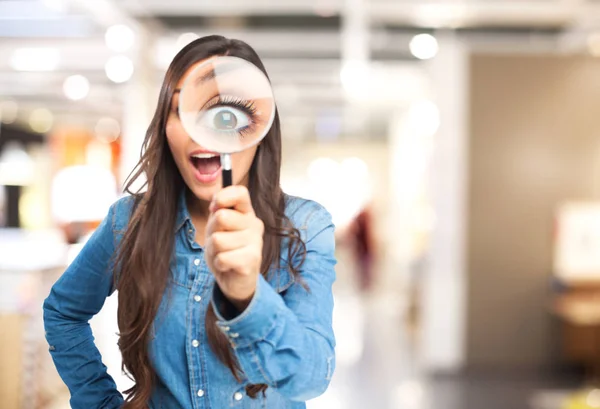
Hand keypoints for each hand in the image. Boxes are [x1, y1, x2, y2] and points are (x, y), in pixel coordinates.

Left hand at [205, 185, 263, 310]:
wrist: (235, 280)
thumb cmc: (226, 250)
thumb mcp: (217, 228)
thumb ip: (218, 212)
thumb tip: (216, 205)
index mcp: (247, 212)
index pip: (240, 193)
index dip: (223, 197)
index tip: (214, 208)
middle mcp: (255, 224)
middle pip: (222, 217)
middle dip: (212, 232)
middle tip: (219, 242)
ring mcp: (256, 242)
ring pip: (218, 239)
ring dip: (214, 250)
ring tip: (224, 255)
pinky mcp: (252, 260)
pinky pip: (222, 257)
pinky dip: (218, 263)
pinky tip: (227, 265)